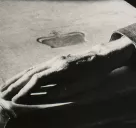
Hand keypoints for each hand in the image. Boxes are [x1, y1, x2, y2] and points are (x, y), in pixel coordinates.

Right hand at [0, 36, 135, 103]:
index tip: (14, 101)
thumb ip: (61, 90)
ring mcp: (55, 59)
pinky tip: (19, 78)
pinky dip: (25, 73)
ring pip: (31, 69)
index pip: (38, 79)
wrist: (102, 57)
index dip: (25, 91)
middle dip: (15, 85)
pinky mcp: (56, 60)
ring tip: (3, 88)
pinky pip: (37, 66)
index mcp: (61, 68)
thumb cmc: (93, 73)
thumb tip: (42, 97)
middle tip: (1, 97)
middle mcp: (55, 61)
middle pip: (30, 73)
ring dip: (16, 78)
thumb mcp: (80, 85)